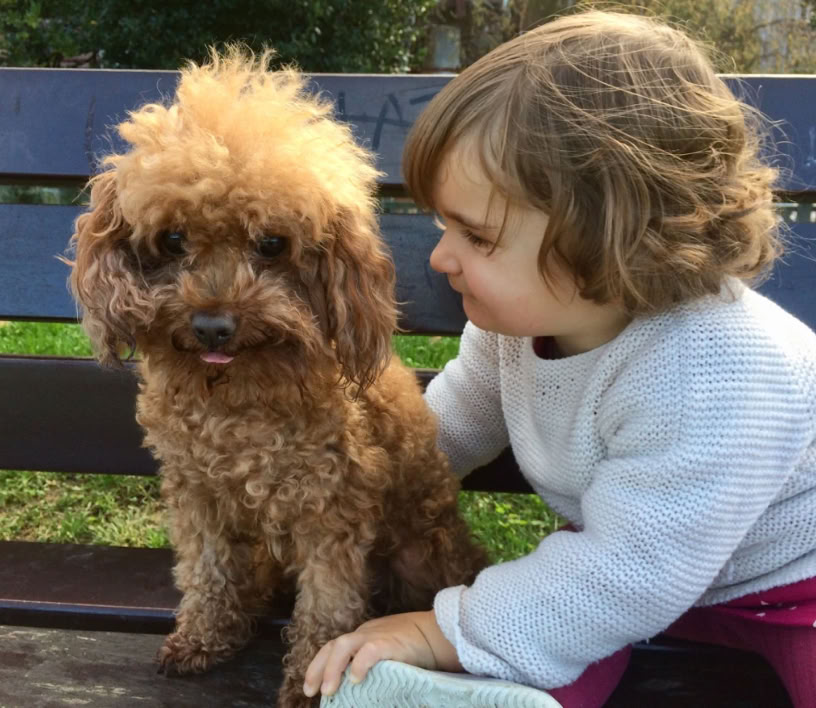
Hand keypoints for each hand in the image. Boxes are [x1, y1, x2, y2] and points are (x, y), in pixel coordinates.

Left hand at [302, 610, 461, 697]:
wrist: (437, 632)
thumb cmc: (414, 649)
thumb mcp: (387, 655)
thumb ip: (372, 667)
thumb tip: (357, 691)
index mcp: (362, 638)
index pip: (333, 648)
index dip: (318, 666)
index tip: (310, 688)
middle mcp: (365, 635)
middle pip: (333, 646)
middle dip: (318, 669)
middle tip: (311, 692)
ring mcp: (376, 636)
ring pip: (344, 645)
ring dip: (333, 668)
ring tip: (329, 691)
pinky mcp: (390, 642)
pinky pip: (370, 651)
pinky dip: (360, 664)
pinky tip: (355, 680)